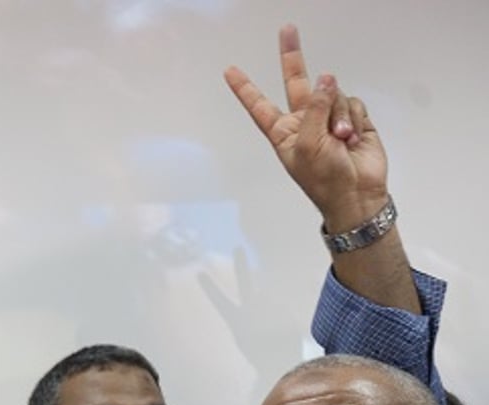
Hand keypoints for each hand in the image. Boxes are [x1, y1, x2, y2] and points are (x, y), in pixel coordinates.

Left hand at [225, 24, 387, 230]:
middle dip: (292, 56)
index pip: (259, 105)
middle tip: (287, 30)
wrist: (356, 194)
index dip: (245, 88)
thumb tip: (326, 78)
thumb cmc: (324, 178)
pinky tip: (353, 137)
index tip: (229, 70)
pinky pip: (351, 102)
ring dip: (337, 115)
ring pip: (331, 93)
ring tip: (340, 139)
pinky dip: (353, 117)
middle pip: (296, 82)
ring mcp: (327, 117)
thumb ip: (314, 107)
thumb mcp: (307, 144)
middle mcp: (303, 120)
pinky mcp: (353, 118)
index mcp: (282, 131)